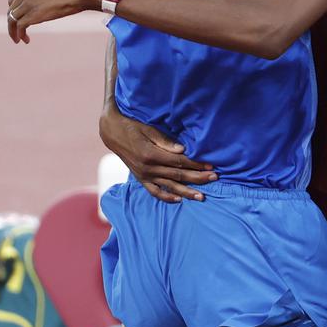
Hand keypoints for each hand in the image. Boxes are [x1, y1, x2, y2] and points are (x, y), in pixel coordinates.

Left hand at [7, 0, 103, 43]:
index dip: (15, 10)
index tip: (21, 18)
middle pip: (11, 10)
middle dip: (13, 21)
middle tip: (18, 31)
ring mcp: (27, 3)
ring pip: (12, 19)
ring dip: (14, 31)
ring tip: (19, 39)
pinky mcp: (33, 14)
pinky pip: (20, 27)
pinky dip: (19, 34)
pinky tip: (25, 40)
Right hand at [99, 103, 216, 201]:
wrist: (112, 133)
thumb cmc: (133, 127)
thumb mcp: (148, 129)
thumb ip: (165, 141)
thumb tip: (183, 150)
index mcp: (151, 154)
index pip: (179, 161)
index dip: (196, 164)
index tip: (210, 165)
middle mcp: (148, 168)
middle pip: (177, 175)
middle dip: (197, 178)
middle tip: (214, 178)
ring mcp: (144, 175)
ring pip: (169, 186)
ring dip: (186, 192)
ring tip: (201, 196)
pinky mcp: (140, 179)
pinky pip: (154, 191)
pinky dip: (166, 197)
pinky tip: (179, 200)